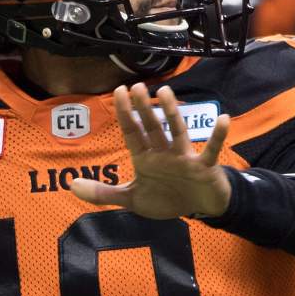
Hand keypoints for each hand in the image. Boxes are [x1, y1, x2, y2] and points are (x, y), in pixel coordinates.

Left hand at [70, 83, 231, 218]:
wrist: (199, 209)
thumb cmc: (167, 198)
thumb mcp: (132, 199)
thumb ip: (103, 193)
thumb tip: (71, 186)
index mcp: (146, 158)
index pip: (132, 132)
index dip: (125, 114)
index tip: (119, 91)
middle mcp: (164, 152)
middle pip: (153, 127)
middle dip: (144, 109)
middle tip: (137, 86)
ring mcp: (184, 157)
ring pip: (178, 131)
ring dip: (172, 113)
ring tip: (166, 92)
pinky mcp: (204, 166)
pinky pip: (211, 149)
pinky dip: (217, 136)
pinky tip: (222, 119)